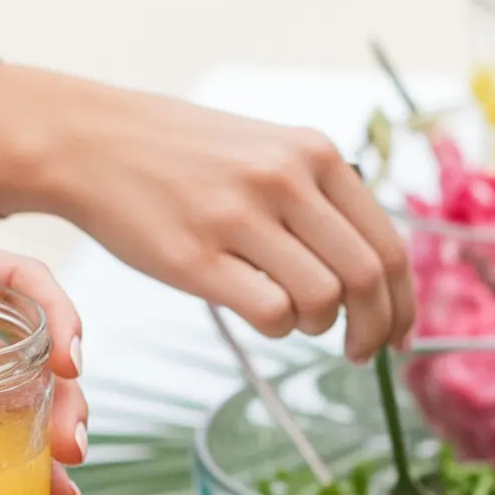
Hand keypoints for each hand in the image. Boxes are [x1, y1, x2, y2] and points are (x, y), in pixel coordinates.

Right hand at [0, 73, 413, 359]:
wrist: (91, 141)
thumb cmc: (182, 156)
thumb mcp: (266, 150)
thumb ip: (319, 199)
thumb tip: (372, 274)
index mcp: (314, 154)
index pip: (387, 244)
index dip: (403, 303)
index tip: (400, 335)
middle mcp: (285, 180)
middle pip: (366, 278)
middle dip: (375, 330)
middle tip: (361, 353)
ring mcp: (240, 217)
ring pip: (322, 301)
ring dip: (317, 327)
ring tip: (294, 318)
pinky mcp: (197, 257)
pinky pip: (270, 313)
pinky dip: (277, 327)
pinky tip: (259, 312)